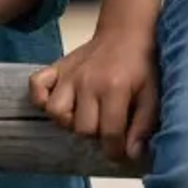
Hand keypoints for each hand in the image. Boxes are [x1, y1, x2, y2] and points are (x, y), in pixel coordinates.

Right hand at [29, 28, 159, 161]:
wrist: (125, 33)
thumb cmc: (141, 66)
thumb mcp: (152, 95)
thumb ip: (143, 125)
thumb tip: (132, 154)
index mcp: (114, 89)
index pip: (109, 134)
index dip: (115, 151)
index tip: (120, 152)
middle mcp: (87, 82)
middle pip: (82, 128)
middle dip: (95, 136)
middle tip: (105, 127)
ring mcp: (69, 74)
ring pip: (56, 112)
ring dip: (69, 121)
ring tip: (83, 116)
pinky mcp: (57, 67)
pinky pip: (36, 86)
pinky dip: (40, 98)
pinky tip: (59, 102)